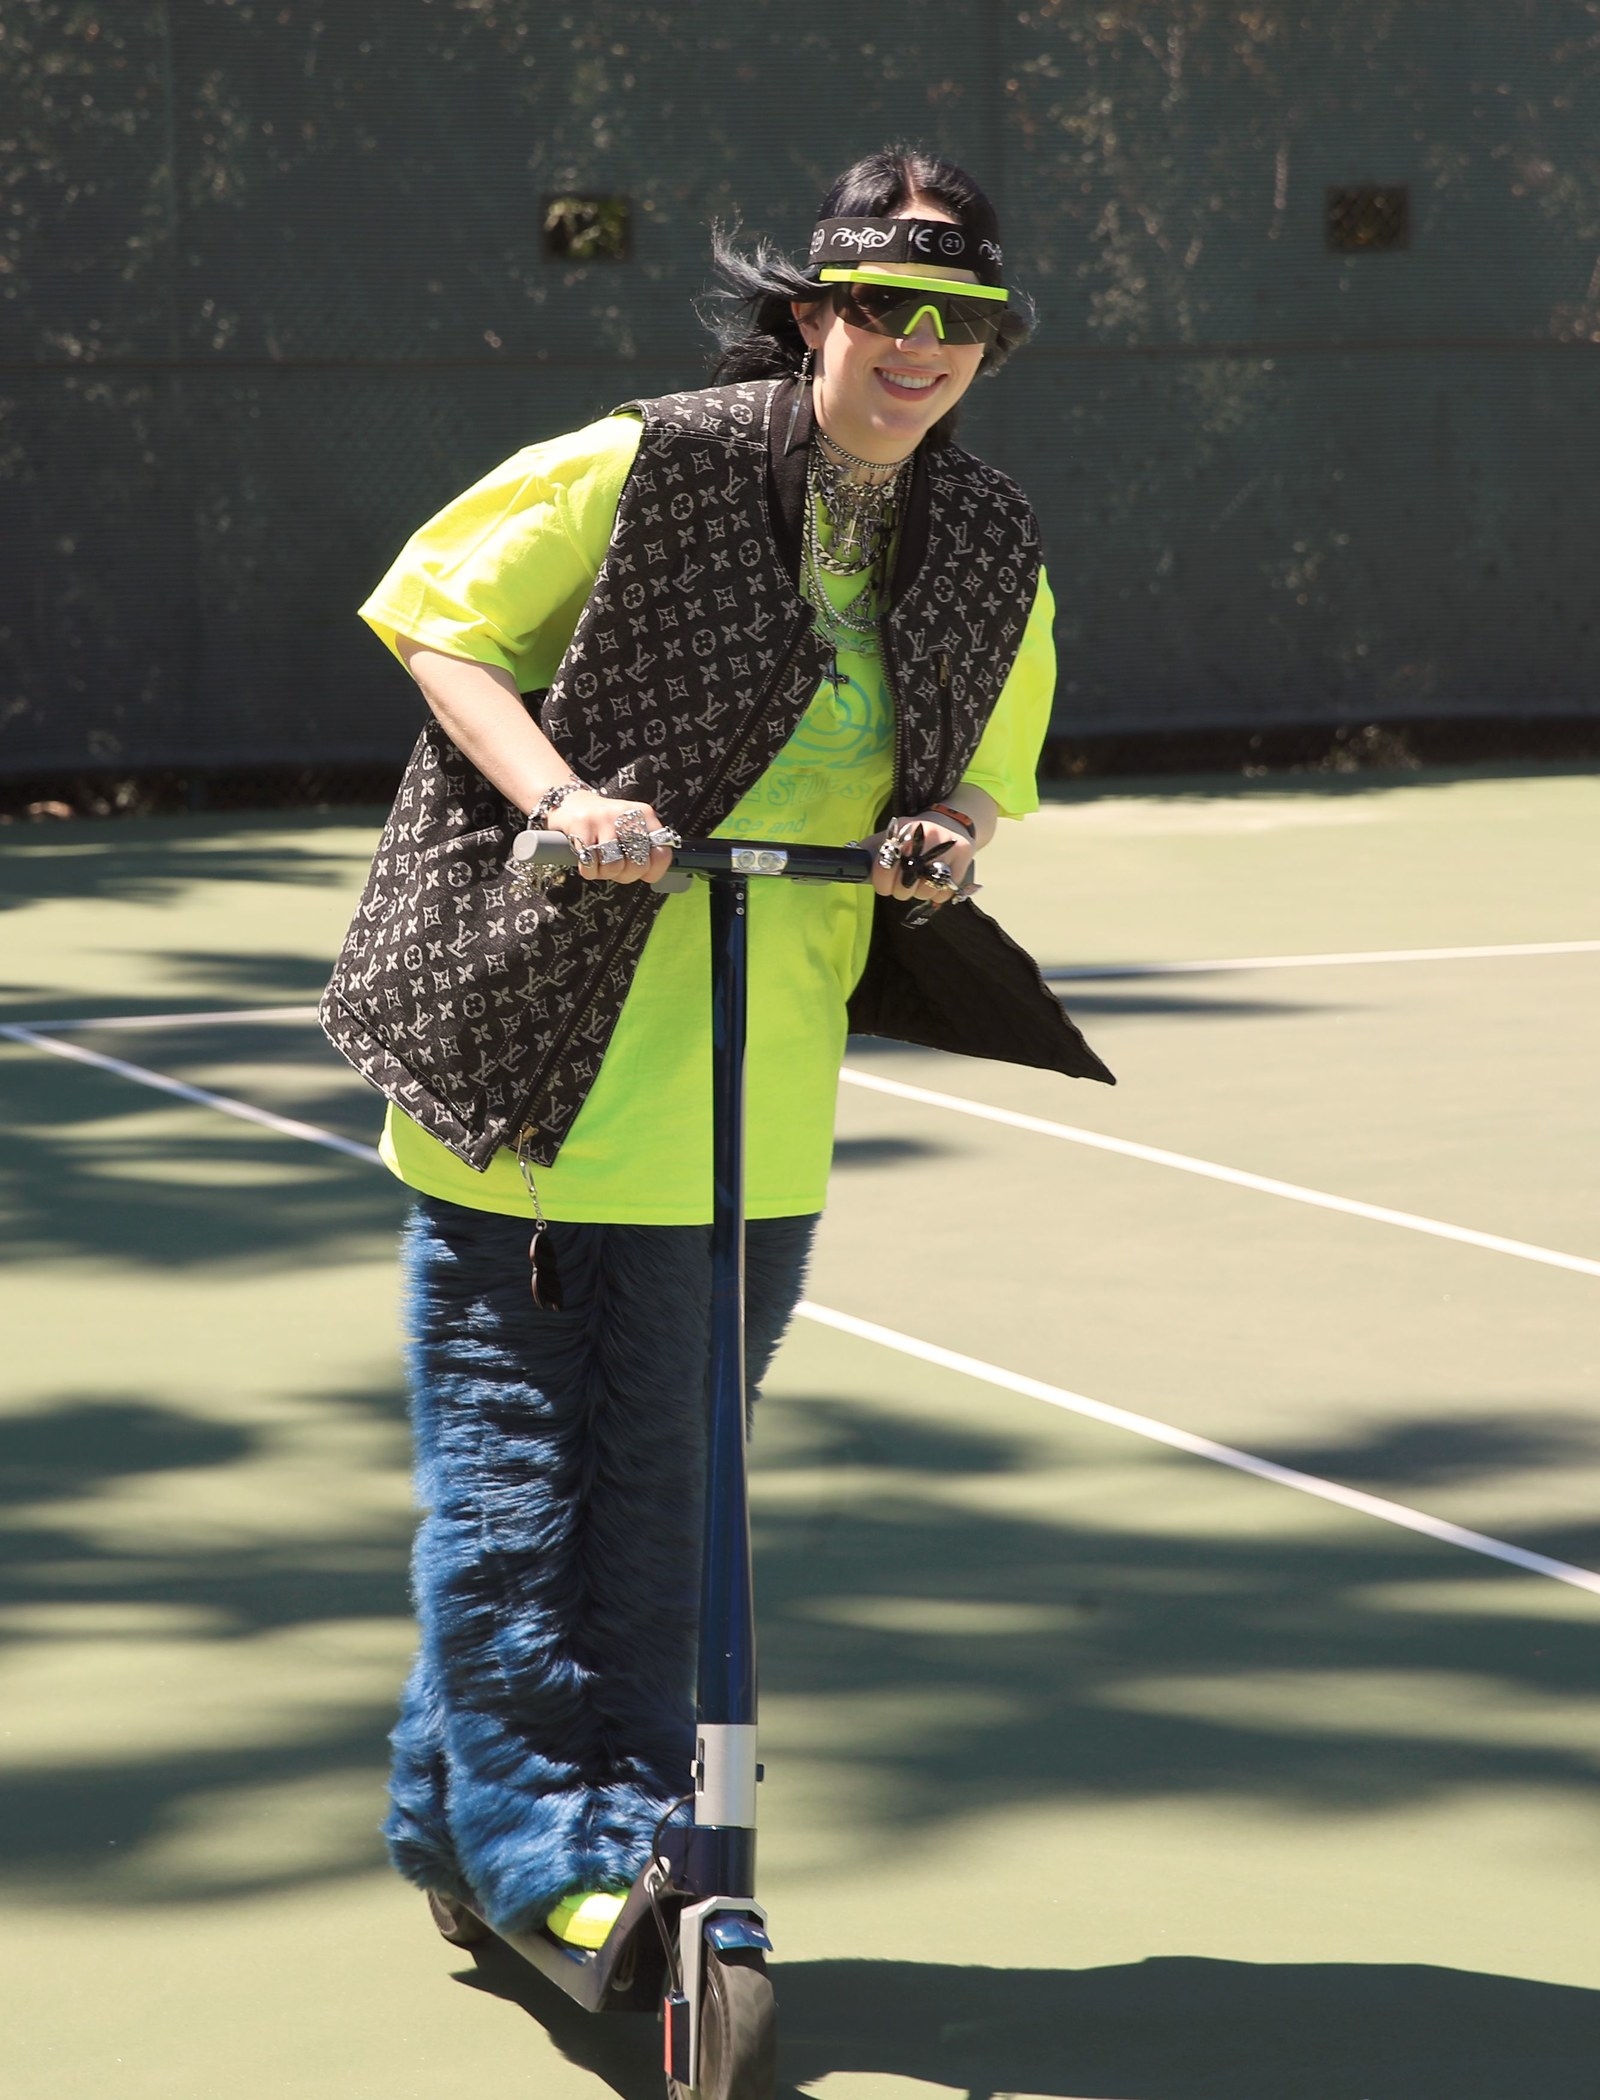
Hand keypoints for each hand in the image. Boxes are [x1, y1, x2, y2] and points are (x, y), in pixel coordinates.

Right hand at [554, 790, 675, 885]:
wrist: (573, 802)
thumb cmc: (606, 824)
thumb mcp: (631, 829)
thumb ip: (645, 849)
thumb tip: (650, 875)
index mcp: (645, 814)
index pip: (662, 852)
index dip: (652, 870)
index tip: (643, 872)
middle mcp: (626, 813)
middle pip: (637, 863)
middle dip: (626, 875)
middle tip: (617, 869)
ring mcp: (603, 818)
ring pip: (614, 865)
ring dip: (605, 873)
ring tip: (600, 864)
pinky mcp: (582, 824)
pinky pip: (590, 863)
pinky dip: (589, 870)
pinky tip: (587, 862)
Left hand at [864, 815, 975, 911]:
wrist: (953, 822)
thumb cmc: (918, 833)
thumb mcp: (894, 833)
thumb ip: (872, 847)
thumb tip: (853, 861)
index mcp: (904, 829)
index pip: (885, 866)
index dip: (882, 883)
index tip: (884, 885)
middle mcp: (926, 836)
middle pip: (905, 884)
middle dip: (900, 891)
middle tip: (903, 885)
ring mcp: (947, 848)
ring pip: (925, 891)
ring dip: (919, 893)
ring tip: (920, 882)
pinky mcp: (963, 859)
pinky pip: (944, 892)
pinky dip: (937, 894)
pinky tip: (935, 883)